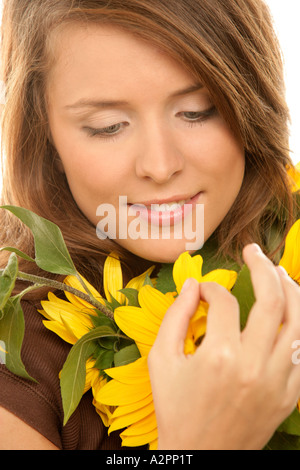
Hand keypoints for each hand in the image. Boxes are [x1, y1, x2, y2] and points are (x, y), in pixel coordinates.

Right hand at [147, 243, 299, 449]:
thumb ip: (175, 317)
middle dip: (263, 266)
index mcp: (219, 356)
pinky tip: (291, 309)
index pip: (222, 301)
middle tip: (253, 250)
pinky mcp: (289, 395)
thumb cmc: (175, 408)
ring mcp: (277, 381)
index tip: (202, 290)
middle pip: (273, 299)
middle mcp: (254, 365)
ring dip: (291, 289)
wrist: (201, 457)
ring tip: (279, 271)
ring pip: (299, 321)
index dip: (209, 287)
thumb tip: (191, 285)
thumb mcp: (160, 361)